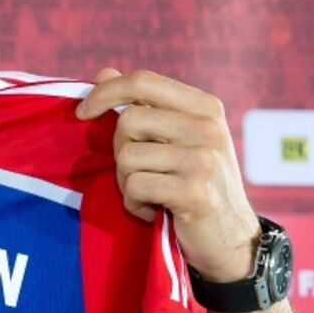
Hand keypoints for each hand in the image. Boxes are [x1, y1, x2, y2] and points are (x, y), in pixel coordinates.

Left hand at [76, 68, 259, 282]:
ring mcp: (204, 159)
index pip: (142, 81)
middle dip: (120, 150)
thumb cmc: (195, 185)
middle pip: (128, 120)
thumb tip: (102, 72)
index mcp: (204, 107)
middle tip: (139, 173)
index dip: (105, 92)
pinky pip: (134, 187)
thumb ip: (143, 106)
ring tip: (151, 194)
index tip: (83, 112)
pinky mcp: (194, 191)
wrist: (231, 239)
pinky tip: (155, 211)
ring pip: (127, 156)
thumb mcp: (177, 140)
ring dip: (126, 182)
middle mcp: (207, 127)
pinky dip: (134, 204)